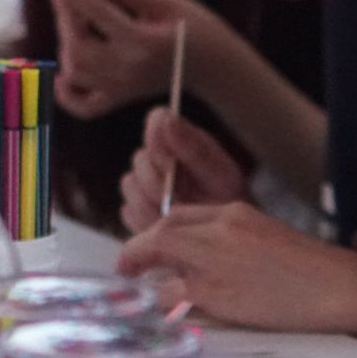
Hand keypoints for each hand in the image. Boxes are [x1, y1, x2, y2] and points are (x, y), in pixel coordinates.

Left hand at [49, 0, 240, 120]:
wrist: (216, 67)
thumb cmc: (198, 30)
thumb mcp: (168, 2)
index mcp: (142, 41)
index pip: (95, 14)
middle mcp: (127, 68)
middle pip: (78, 45)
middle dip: (66, 15)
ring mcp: (121, 87)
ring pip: (75, 70)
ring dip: (66, 42)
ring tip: (78, 21)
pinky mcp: (120, 98)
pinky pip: (83, 105)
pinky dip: (66, 92)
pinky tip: (64, 72)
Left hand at [117, 202, 356, 333]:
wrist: (341, 287)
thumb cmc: (314, 272)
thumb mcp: (269, 240)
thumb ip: (234, 244)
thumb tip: (205, 265)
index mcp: (235, 211)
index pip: (181, 214)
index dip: (159, 234)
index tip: (152, 253)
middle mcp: (219, 228)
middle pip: (162, 230)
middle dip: (139, 250)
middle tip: (127, 271)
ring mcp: (214, 258)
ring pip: (158, 257)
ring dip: (145, 278)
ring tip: (139, 297)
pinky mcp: (214, 291)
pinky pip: (169, 295)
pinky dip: (160, 306)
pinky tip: (163, 318)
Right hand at [118, 107, 249, 233]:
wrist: (226, 238)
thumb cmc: (228, 202)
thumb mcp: (219, 174)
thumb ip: (192, 147)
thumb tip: (165, 119)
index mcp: (183, 138)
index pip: (158, 119)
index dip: (160, 140)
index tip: (172, 163)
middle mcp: (159, 157)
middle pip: (140, 158)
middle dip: (160, 180)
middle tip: (180, 197)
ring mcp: (143, 183)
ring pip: (129, 184)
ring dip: (153, 202)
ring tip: (178, 213)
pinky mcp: (134, 210)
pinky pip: (128, 211)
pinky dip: (147, 221)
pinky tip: (167, 225)